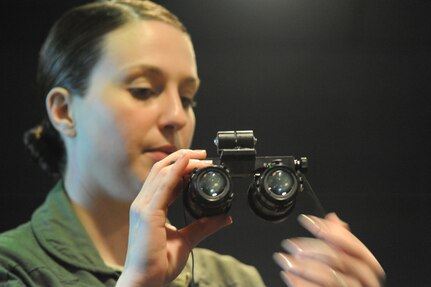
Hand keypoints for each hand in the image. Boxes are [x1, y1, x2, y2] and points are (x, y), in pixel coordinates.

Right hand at [117, 149, 231, 286]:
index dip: (182, 169)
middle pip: (161, 170)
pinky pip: (162, 186)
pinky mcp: (147, 213)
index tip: (199, 164)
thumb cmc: (158, 263)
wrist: (145, 281)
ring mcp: (143, 207)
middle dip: (182, 158)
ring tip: (201, 157)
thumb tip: (224, 217)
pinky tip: (186, 162)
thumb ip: (203, 226)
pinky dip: (175, 171)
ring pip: (162, 173)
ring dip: (182, 161)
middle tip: (202, 154)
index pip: (164, 180)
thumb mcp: (186, 240)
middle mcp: (143, 204)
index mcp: (150, 208)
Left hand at [274, 213, 384, 286]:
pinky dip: (300, 283)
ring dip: (303, 266)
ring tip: (285, 259)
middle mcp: (364, 281)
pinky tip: (288, 275)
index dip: (331, 231)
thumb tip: (333, 218)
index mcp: (368, 267)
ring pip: (330, 277)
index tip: (308, 221)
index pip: (355, 246)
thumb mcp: (342, 259)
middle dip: (313, 248)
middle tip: (291, 244)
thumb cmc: (340, 281)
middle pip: (341, 260)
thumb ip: (339, 240)